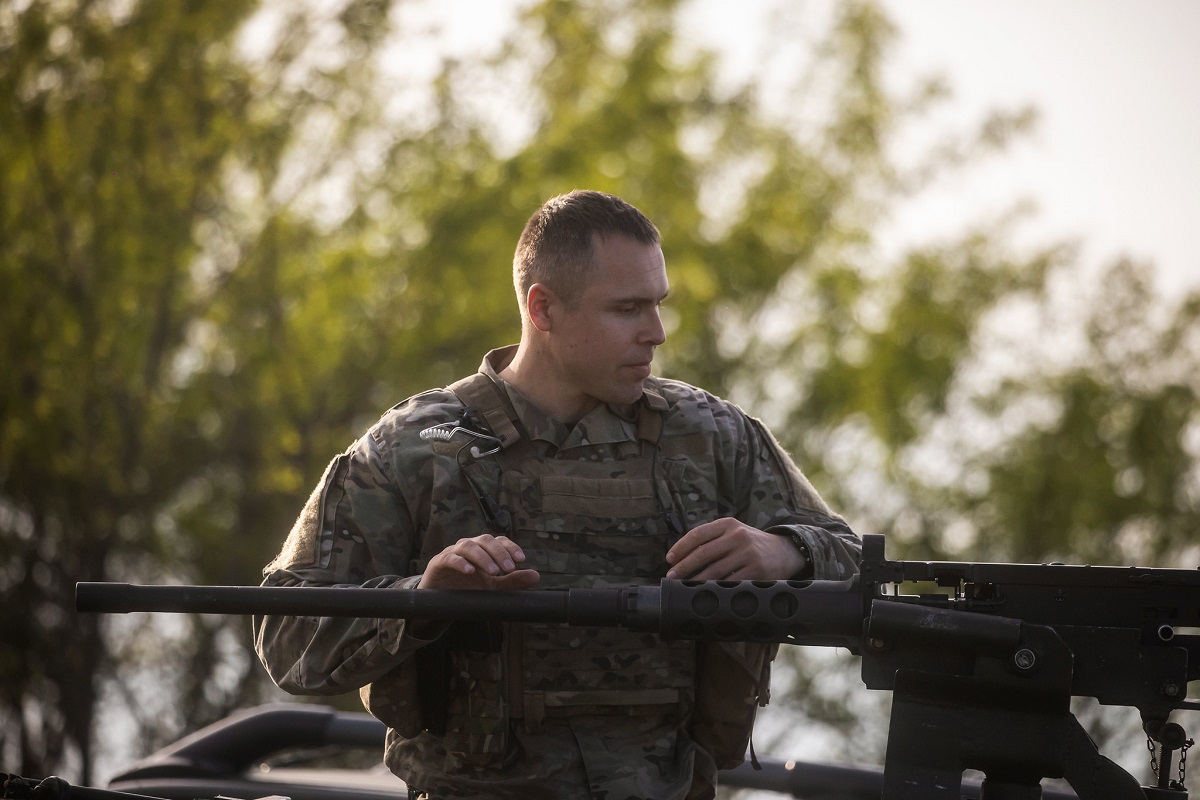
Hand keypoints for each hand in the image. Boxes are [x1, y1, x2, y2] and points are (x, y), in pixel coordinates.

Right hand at [417, 534, 539, 589]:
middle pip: (485, 540)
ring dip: (482, 556)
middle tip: (509, 568)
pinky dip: (460, 562)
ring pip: (468, 546)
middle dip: (499, 552)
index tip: (521, 560)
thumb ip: (512, 581)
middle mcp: (469, 547)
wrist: (440, 600)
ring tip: (493, 571)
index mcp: (482, 550)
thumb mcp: (492, 587)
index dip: (510, 547)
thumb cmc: (467, 588)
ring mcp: (452, 553)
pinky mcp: (438, 563)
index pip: (499, 541)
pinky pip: (449, 558)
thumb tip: (536, 576)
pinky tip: (470, 571)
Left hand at [665, 518, 802, 580]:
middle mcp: (737, 536)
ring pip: (714, 570)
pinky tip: (706, 593)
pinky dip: (716, 589)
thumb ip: (712, 539)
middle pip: (703, 553)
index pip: (698, 534)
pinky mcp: (756, 570)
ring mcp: (747, 553)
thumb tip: (681, 556)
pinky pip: (730, 582)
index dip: (680, 547)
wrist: (784, 551)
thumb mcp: (734, 532)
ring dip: (696, 581)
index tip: (669, 559)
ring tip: (684, 587)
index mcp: (728, 524)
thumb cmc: (751, 543)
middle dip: (684, 566)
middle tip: (671, 576)